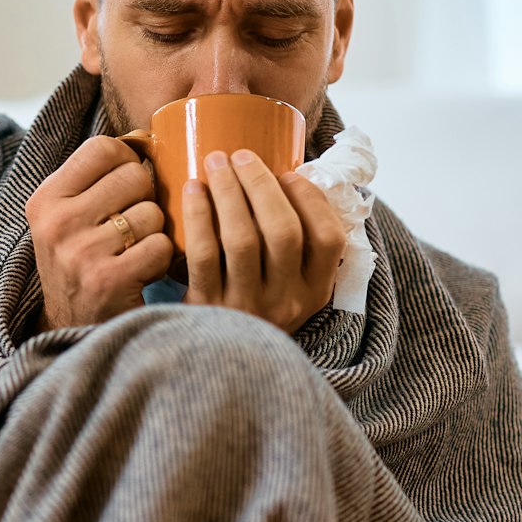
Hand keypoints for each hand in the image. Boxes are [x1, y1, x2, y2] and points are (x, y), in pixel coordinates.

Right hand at [26, 136, 175, 329]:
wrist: (71, 331)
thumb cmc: (80, 265)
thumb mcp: (65, 220)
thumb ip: (92, 182)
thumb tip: (145, 140)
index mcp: (44, 200)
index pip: (101, 148)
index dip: (126, 161)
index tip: (126, 184)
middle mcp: (57, 223)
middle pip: (134, 176)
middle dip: (145, 198)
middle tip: (132, 225)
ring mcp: (81, 252)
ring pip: (153, 213)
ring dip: (154, 234)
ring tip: (133, 253)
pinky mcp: (108, 280)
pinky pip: (161, 246)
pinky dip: (161, 260)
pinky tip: (142, 272)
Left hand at [181, 149, 345, 333]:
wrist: (215, 366)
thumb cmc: (251, 307)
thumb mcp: (288, 288)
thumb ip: (295, 247)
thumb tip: (283, 178)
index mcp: (315, 292)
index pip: (329, 239)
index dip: (311, 199)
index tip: (288, 173)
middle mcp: (286, 302)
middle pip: (282, 231)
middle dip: (261, 184)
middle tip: (240, 155)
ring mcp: (247, 307)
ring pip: (242, 239)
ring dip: (229, 192)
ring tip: (215, 162)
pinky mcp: (208, 308)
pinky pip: (204, 254)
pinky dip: (199, 215)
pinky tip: (192, 190)